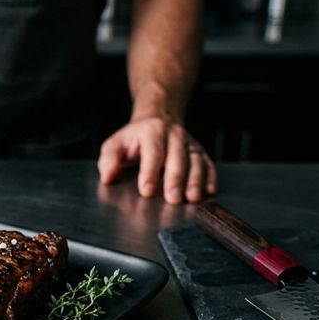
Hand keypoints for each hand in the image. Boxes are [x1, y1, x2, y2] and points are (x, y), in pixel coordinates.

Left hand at [97, 116, 216, 203]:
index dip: (149, 172)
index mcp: (151, 131)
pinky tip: (209, 192)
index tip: (146, 190)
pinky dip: (210, 178)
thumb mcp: (115, 144)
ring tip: (192, 198)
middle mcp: (174, 135)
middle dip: (175, 179)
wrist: (158, 120)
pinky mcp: (199, 151)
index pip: (152, 151)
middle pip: (177, 157)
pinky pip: (208, 163)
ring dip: (195, 180)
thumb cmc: (134, 139)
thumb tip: (108, 177)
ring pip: (195, 161)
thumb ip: (109, 160)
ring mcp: (189, 143)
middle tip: (173, 199)